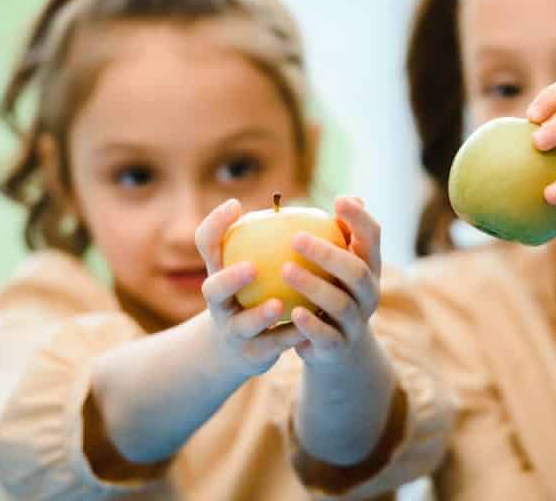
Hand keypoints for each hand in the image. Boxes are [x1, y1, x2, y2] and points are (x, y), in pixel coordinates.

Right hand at [195, 199, 304, 377]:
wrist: (245, 344)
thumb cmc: (264, 287)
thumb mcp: (268, 258)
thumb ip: (299, 230)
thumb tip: (347, 198)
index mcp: (221, 270)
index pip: (208, 243)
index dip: (215, 225)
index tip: (236, 205)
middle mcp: (220, 301)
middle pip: (213, 290)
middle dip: (229, 279)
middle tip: (251, 267)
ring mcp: (233, 330)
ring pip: (241, 325)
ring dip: (258, 316)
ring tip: (277, 305)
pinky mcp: (251, 355)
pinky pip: (272, 346)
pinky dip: (288, 336)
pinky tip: (307, 326)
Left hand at [282, 196, 382, 369]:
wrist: (337, 347)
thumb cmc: (331, 289)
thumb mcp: (335, 263)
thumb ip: (336, 234)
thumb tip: (346, 197)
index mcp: (369, 266)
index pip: (373, 237)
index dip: (360, 219)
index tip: (338, 200)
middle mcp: (369, 293)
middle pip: (356, 272)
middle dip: (328, 254)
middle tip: (296, 238)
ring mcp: (356, 321)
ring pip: (340, 304)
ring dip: (312, 286)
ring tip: (285, 270)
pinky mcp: (339, 347)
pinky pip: (326, 336)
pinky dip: (311, 324)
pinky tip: (293, 312)